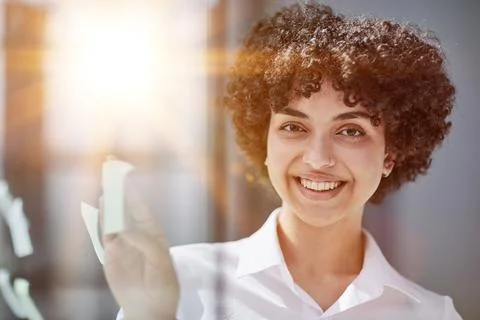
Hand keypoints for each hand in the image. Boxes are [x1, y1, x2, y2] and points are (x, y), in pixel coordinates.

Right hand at [100, 183, 179, 318]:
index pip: (138, 204)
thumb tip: (122, 230)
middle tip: (109, 166)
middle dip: (116, 187)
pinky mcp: (110, 255)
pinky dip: (102, 221)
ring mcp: (121, 243)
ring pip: (112, 217)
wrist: (151, 307)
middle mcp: (135, 233)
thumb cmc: (162, 284)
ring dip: (108, 201)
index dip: (130, 188)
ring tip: (106, 186)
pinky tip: (101, 207)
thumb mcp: (160, 261)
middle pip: (123, 206)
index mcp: (152, 231)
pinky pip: (104, 234)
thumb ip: (144, 243)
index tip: (122, 171)